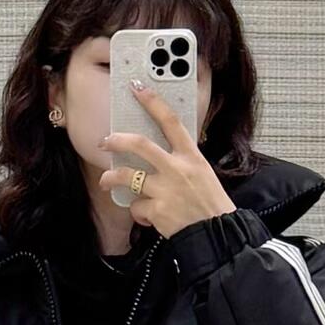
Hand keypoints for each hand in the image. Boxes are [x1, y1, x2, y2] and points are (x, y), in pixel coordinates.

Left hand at [97, 80, 233, 238]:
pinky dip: (138, 213)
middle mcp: (177, 169)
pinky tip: (148, 217)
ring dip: (111, 177)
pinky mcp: (156, 210)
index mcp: (192, 157)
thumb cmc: (211, 205)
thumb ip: (182, 162)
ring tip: (106, 180)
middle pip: (140, 145)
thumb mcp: (203, 174)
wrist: (218, 235)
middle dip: (117, 140)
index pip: (171, 122)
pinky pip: (136, 207)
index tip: (138, 89)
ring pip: (127, 176)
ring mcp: (165, 190)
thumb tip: (158, 156)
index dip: (152, 102)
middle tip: (106, 141)